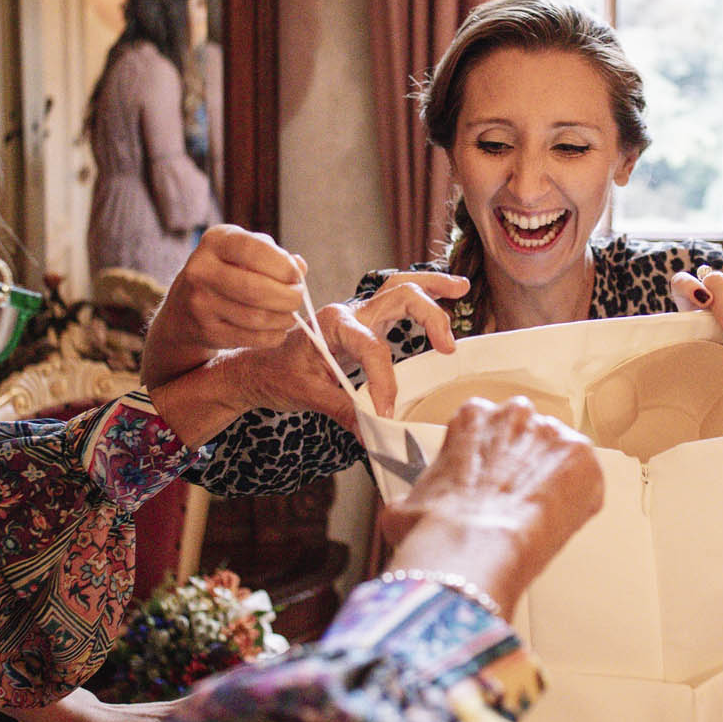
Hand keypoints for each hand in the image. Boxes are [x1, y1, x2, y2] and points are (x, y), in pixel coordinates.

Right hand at [142, 225, 308, 387]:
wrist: (184, 308)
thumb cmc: (228, 272)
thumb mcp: (245, 253)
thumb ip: (275, 256)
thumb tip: (300, 267)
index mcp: (215, 241)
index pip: (254, 250)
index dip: (282, 266)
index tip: (296, 276)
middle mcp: (201, 270)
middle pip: (255, 289)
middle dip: (288, 297)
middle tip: (298, 299)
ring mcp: (200, 302)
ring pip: (255, 317)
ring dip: (283, 319)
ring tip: (290, 316)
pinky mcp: (205, 331)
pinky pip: (249, 338)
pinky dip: (272, 336)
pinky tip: (277, 330)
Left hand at [212, 271, 467, 425]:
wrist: (259, 369)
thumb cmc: (277, 376)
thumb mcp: (304, 395)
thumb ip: (339, 409)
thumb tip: (371, 433)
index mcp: (333, 323)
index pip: (372, 349)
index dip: (384, 382)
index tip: (386, 412)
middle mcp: (351, 312)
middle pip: (398, 297)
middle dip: (427, 316)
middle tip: (447, 347)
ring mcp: (361, 315)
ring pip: (401, 288)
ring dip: (432, 288)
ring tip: (463, 289)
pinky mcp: (367, 324)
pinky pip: (399, 302)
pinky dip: (424, 296)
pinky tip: (447, 295)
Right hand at [380, 396, 603, 616]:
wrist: (472, 549)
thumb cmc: (440, 528)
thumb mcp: (406, 506)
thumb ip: (416, 496)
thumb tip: (406, 512)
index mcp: (473, 417)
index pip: (491, 429)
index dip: (492, 461)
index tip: (491, 484)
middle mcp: (515, 415)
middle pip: (529, 437)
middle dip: (525, 465)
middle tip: (515, 501)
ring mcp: (553, 435)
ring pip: (559, 457)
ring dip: (553, 482)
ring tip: (537, 517)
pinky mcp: (583, 460)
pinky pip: (587, 479)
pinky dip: (578, 500)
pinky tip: (558, 522)